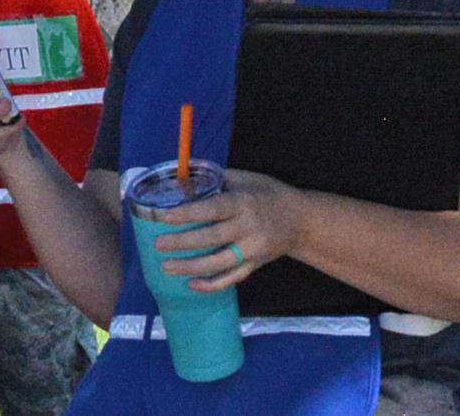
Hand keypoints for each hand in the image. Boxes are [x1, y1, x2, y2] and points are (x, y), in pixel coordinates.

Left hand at [149, 167, 304, 291]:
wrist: (300, 220)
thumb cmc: (267, 194)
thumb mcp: (245, 178)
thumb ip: (216, 178)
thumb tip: (183, 174)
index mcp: (243, 203)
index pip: (212, 209)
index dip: (188, 214)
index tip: (164, 217)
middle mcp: (248, 228)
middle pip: (212, 238)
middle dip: (183, 243)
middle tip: (158, 245)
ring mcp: (253, 250)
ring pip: (219, 263)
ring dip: (192, 267)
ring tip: (166, 267)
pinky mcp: (256, 265)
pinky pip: (233, 278)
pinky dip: (212, 284)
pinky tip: (192, 285)